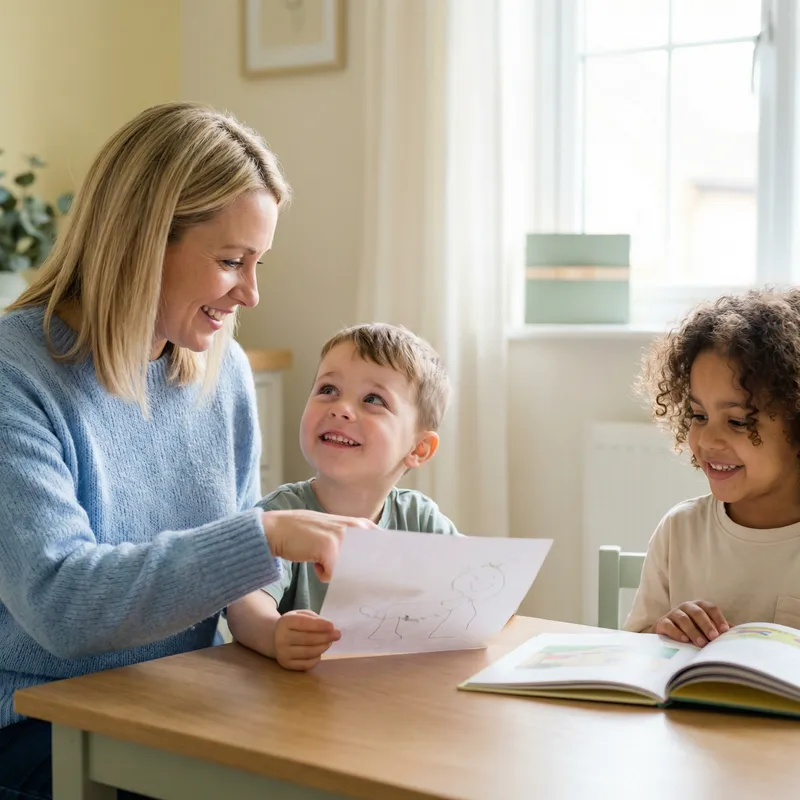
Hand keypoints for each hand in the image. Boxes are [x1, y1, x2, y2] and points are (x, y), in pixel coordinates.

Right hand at [261, 509, 375, 581]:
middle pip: (373, 564)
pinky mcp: (329, 548)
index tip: (387, 578)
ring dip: (337, 572)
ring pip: (352, 572)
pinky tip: (315, 560)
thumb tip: (379, 572)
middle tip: (341, 570)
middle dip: (363, 575)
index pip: (386, 549)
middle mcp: (357, 529)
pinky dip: (323, 574)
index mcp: (363, 526)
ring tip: (325, 558)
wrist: (280, 528)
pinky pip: (332, 575)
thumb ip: (359, 547)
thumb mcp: (340, 534)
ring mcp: (344, 537)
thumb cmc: (310, 536)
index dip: (385, 566)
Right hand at [273, 609, 339, 670]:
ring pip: (308, 652)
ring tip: (329, 642)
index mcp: (284, 622)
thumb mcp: (300, 615)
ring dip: (323, 647)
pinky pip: (306, 664)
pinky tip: (320, 651)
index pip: (303, 623)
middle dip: (325, 637)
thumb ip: (314, 619)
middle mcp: (281, 638)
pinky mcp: (286, 665)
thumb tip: (330, 629)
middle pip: (307, 639)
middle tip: (337, 635)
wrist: (274, 638)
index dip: (319, 625)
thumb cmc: (292, 625)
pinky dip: (316, 658)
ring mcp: (283, 653)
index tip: (332, 626)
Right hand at [653, 600, 729, 646]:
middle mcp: (686, 607)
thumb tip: (738, 633)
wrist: (667, 634)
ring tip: (701, 643)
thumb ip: (720, 629)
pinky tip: (684, 640)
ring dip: (693, 631)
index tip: (725, 631)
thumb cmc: (692, 630)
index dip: (718, 618)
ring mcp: (673, 614)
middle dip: (706, 625)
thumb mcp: (706, 628)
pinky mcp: (662, 623)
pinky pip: (669, 625)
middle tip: (713, 637)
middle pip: (697, 612)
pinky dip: (677, 632)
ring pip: (683, 618)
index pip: (711, 608)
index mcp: (699, 606)